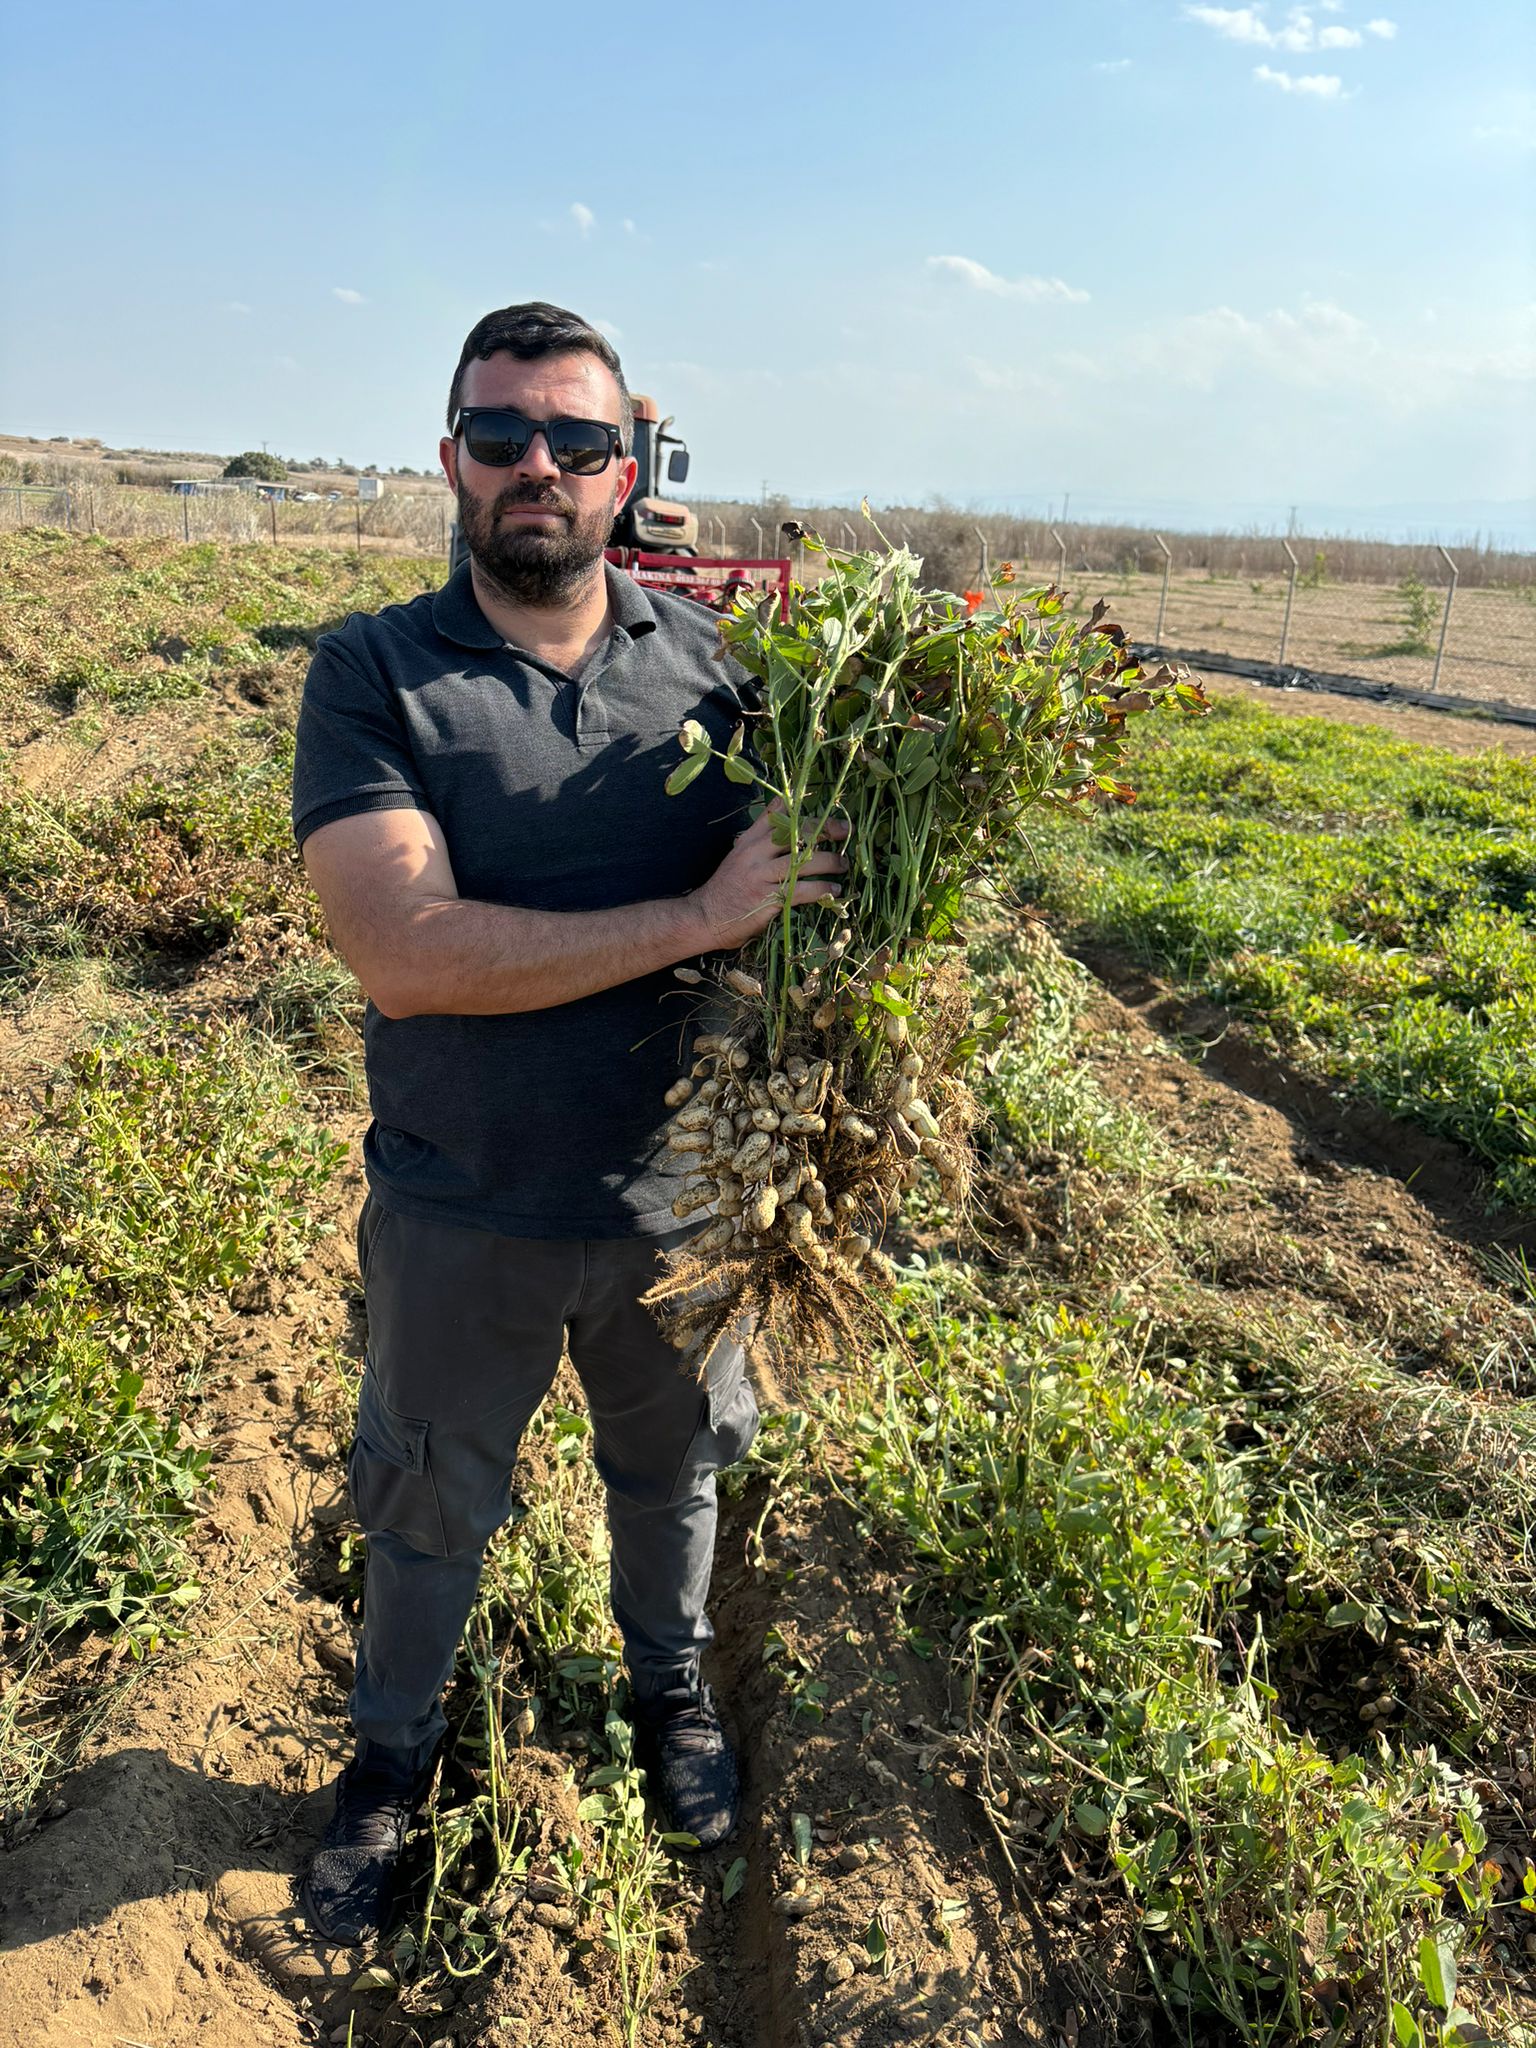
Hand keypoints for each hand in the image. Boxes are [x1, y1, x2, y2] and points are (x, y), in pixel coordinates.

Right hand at [685, 802, 849, 951]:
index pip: (775, 813)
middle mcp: (755, 852)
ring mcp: (761, 875)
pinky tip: (834, 890)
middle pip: (796, 832)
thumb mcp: (738, 858)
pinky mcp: (768, 898)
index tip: (823, 806)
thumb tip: (786, 833)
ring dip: (830, 861)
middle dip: (825, 830)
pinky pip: (802, 890)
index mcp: (749, 840)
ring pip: (804, 860)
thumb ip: (759, 844)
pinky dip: (822, 889)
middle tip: (844, 832)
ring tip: (843, 865)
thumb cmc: (725, 889)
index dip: (800, 806)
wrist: (704, 916)